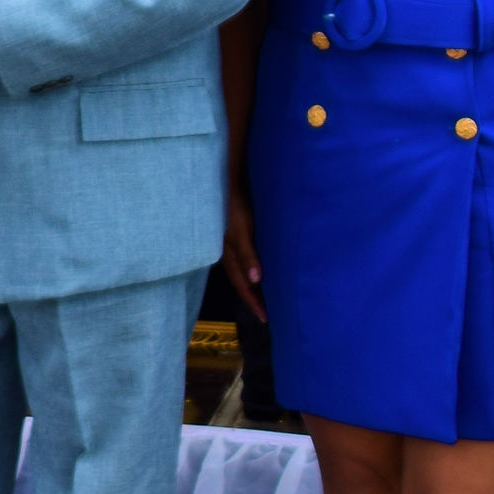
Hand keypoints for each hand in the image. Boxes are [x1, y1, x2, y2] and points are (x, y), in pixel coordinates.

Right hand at [221, 188, 265, 324]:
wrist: (225, 174)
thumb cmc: (233, 201)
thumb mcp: (240, 228)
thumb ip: (247, 252)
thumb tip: (256, 280)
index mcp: (228, 251)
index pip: (242, 284)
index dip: (253, 301)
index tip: (266, 320)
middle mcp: (228, 248)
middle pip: (241, 278)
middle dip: (253, 296)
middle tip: (267, 313)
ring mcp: (231, 238)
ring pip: (243, 266)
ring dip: (254, 281)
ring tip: (267, 293)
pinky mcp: (237, 227)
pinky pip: (245, 253)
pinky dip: (253, 264)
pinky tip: (261, 265)